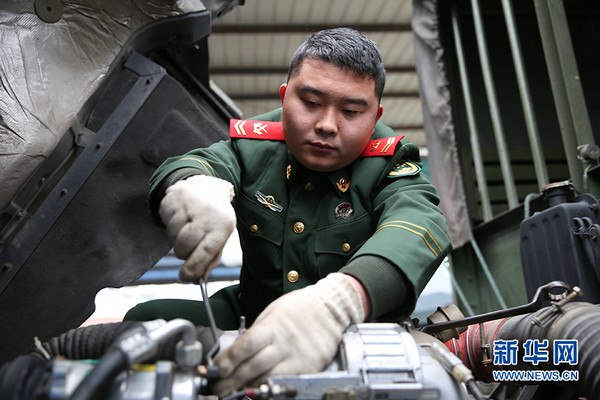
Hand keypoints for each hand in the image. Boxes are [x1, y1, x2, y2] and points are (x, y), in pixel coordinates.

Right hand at [159, 175, 234, 281]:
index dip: (193, 268)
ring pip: (172, 236)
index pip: (205, 251)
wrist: (206, 187)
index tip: (185, 277)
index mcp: (221, 226)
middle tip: (188, 248)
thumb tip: (196, 280)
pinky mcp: (172, 200)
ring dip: (176, 239)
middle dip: (183, 253)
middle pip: (184, 246)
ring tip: (186, 228)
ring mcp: (187, 205)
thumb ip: (209, 260)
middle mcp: (205, 214)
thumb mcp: (219, 237)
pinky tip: (181, 218)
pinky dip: (170, 226)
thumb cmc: (214, 220)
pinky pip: (165, 223)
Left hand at [213, 273, 364, 394]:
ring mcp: (298, 358)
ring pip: (268, 379)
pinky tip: (259, 390)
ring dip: (248, 388)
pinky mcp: (310, 369)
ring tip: (234, 393)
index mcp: (273, 325)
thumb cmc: (300, 307)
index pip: (245, 345)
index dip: (228, 360)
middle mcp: (285, 343)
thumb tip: (234, 352)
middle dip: (231, 381)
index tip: (216, 370)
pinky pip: (285, 382)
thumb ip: (256, 333)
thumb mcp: (272, 311)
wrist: (331, 308)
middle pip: (253, 367)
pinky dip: (271, 387)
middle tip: (217, 389)